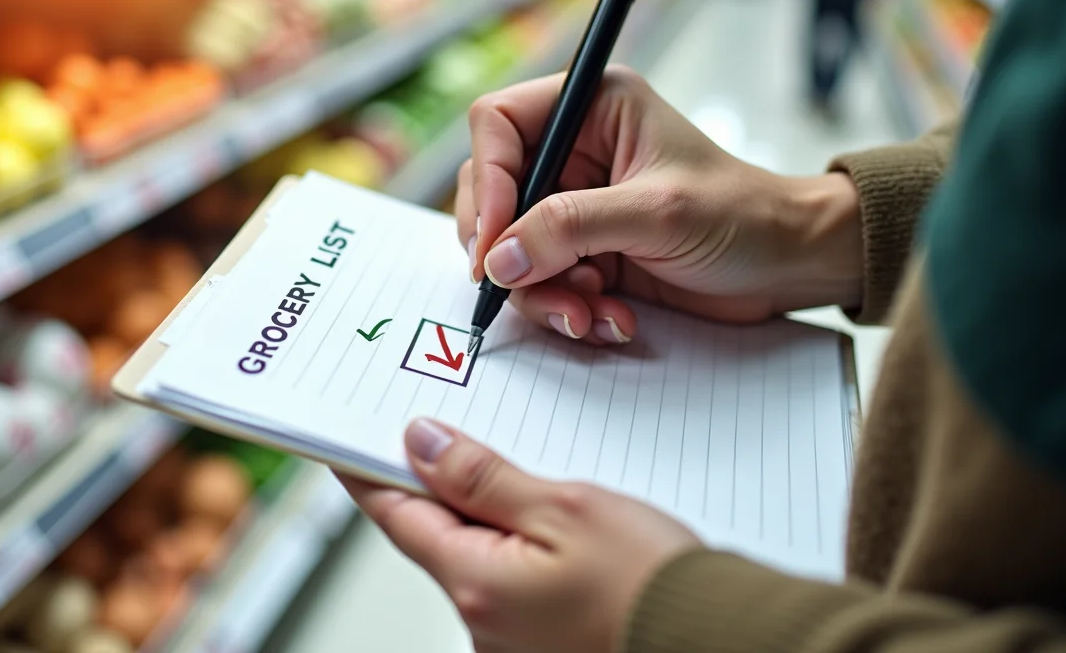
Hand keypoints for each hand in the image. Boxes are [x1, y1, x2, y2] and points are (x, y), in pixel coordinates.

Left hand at [340, 419, 700, 652]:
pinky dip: (517, 544)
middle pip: (436, 536)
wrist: (720, 639)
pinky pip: (510, 580)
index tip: (345, 441)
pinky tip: (550, 523)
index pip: (396, 515)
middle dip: (438, 485)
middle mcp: (482, 622)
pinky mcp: (542, 641)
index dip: (367, 473)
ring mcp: (511, 639)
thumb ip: (483, 477)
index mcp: (476, 583)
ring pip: (476, 556)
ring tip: (519, 475)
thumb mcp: (564, 508)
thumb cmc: (652, 583)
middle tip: (439, 434)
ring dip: (486, 514)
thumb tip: (422, 444)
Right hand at [457, 66, 862, 342]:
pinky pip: (541, 282)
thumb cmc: (742, 216)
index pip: (497, 124)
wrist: (789, 266)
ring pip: (510, 248)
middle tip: (527, 288)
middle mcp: (574, 151)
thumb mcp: (656, 213)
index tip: (493, 242)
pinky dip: (565, 308)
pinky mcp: (584, 252)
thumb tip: (499, 258)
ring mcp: (576, 206)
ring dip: (541, 292)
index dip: (486, 181)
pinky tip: (610, 318)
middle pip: (492, 192)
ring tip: (587, 315)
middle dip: (509, 250)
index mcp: (591, 108)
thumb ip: (571, 227)